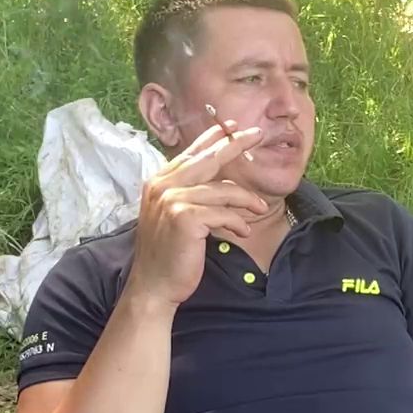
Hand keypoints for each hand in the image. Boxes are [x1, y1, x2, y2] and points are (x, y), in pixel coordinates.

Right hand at [127, 121, 265, 308]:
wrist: (153, 285)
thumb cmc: (168, 253)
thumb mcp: (175, 215)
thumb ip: (190, 193)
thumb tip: (219, 180)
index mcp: (159, 181)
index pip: (191, 153)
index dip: (214, 138)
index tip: (235, 127)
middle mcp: (162, 185)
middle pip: (207, 158)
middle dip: (234, 144)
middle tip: (257, 135)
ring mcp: (171, 199)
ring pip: (222, 190)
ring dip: (245, 201)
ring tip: (259, 210)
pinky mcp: (185, 217)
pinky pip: (223, 213)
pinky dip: (238, 222)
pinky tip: (244, 231)